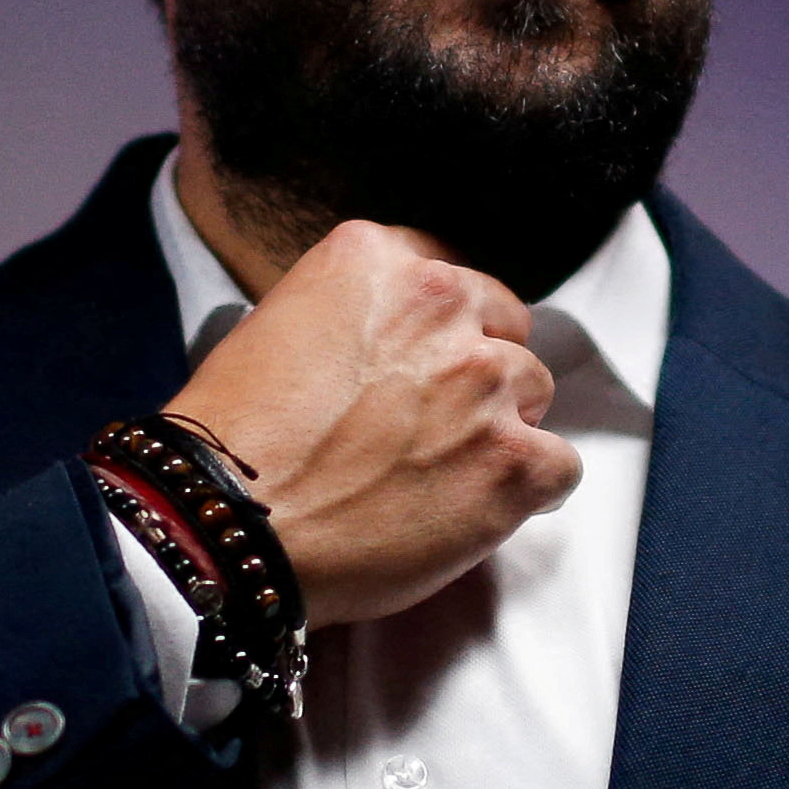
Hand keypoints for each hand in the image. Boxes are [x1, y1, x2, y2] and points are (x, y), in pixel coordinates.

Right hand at [166, 219, 579, 626]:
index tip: (415, 365)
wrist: (228, 527)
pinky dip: (527, 492)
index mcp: (378, 260)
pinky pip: (560, 467)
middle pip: (502, 328)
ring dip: (499, 428)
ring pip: (534, 392)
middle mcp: (442, 305)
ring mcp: (486, 382)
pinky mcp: (514, 462)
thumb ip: (355, 316)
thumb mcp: (276, 327)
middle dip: (474, 372)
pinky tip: (474, 512)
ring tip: (439, 475)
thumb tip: (393, 345)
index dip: (436, 329)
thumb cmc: (233, 443)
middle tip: (426, 425)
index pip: (449, 275)